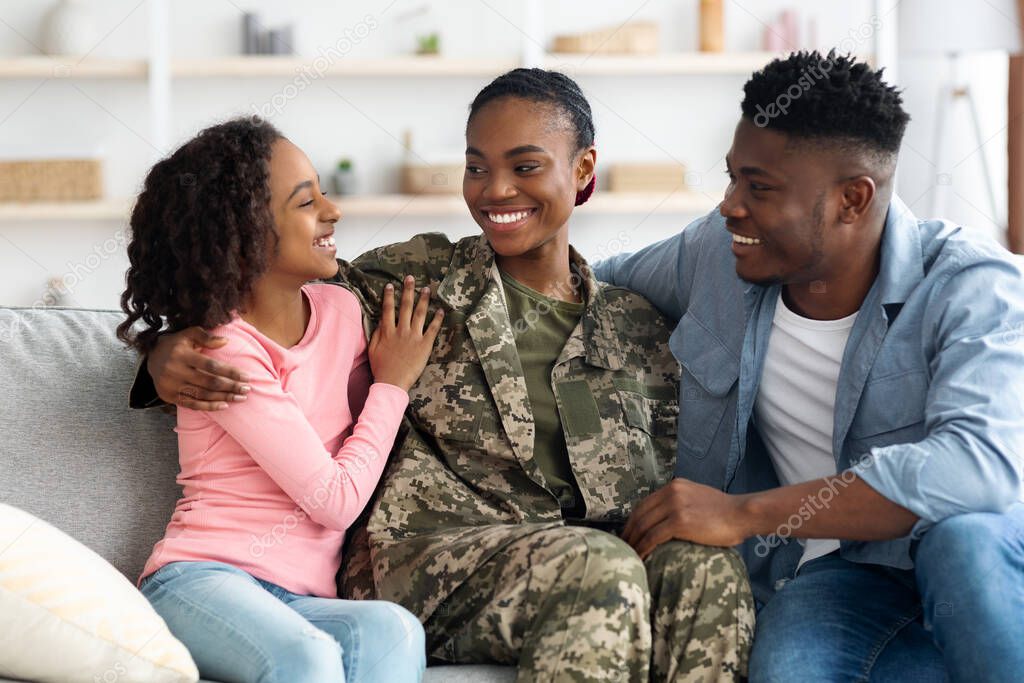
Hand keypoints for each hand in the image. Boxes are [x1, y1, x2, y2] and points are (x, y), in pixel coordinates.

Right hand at [147, 327, 250, 410]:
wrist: (151, 358)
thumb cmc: (176, 344)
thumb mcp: (188, 334)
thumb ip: (206, 337)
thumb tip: (226, 341)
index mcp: (182, 354)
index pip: (211, 365)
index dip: (230, 372)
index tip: (246, 377)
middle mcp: (174, 371)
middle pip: (209, 382)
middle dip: (231, 387)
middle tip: (247, 390)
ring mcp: (171, 385)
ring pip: (202, 395)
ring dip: (224, 398)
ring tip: (240, 398)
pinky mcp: (169, 396)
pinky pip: (192, 404)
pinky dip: (209, 406)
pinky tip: (224, 405)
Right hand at [368, 275, 443, 390]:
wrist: (392, 382)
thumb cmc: (381, 368)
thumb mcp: (372, 350)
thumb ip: (375, 334)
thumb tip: (378, 322)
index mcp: (387, 331)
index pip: (388, 309)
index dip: (389, 296)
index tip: (390, 285)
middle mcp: (401, 330)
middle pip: (405, 306)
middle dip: (408, 291)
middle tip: (410, 278)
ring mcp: (414, 337)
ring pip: (420, 314)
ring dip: (423, 300)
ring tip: (427, 289)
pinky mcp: (425, 345)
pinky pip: (432, 329)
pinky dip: (437, 319)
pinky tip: (441, 310)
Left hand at [622, 478, 751, 558]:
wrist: (742, 514)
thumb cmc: (725, 512)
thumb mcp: (697, 498)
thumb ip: (681, 502)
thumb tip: (666, 519)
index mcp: (674, 486)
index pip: (644, 504)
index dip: (632, 521)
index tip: (628, 535)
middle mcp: (671, 492)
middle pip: (639, 514)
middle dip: (629, 532)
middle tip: (623, 548)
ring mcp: (674, 506)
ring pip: (643, 526)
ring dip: (633, 542)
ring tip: (629, 555)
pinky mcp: (679, 521)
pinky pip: (653, 536)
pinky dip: (643, 548)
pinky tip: (641, 557)